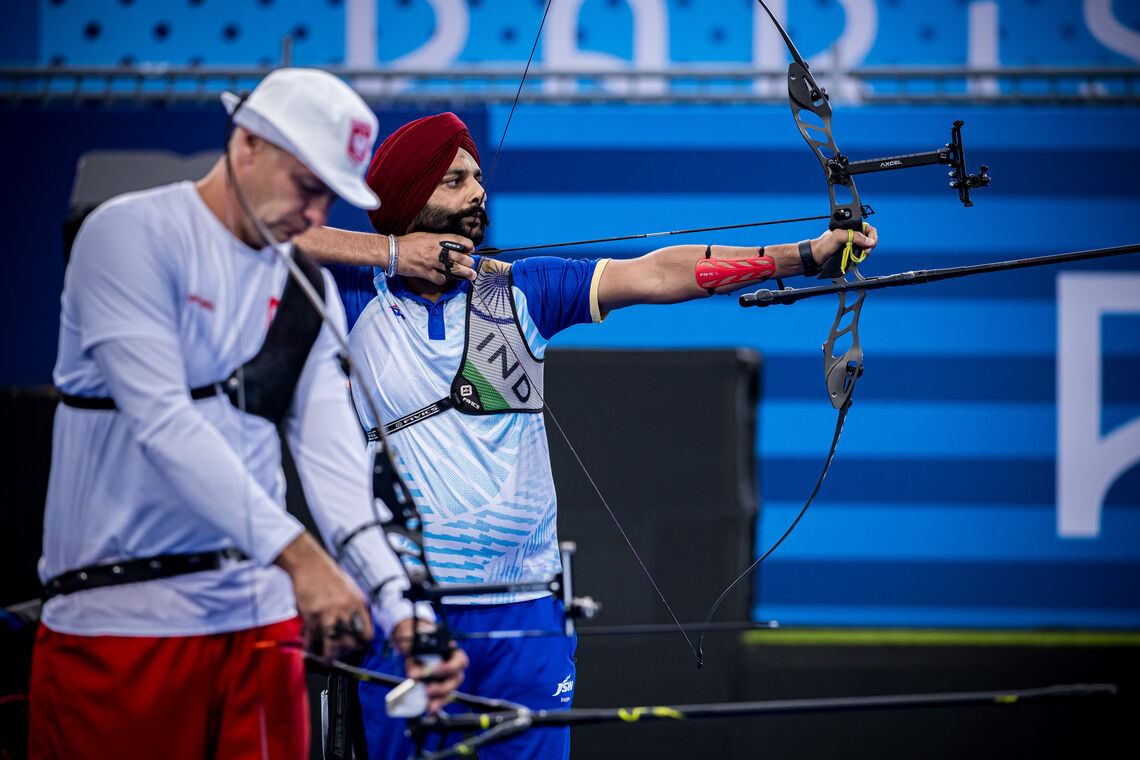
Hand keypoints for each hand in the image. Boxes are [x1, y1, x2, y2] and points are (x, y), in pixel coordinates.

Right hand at [274, 532, 373, 659]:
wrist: (309, 564)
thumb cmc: (329, 576)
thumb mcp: (350, 590)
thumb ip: (354, 609)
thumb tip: (355, 629)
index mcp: (357, 604)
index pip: (366, 632)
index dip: (361, 645)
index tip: (355, 648)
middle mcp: (345, 609)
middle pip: (349, 642)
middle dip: (344, 653)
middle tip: (338, 655)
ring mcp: (328, 612)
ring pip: (332, 644)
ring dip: (328, 656)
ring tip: (325, 659)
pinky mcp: (311, 613)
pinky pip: (311, 637)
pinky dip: (309, 646)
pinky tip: (309, 648)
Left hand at [391, 617, 468, 714]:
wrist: (415, 645)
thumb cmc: (420, 644)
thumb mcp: (418, 649)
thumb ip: (416, 661)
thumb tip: (413, 675)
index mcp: (453, 653)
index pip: (459, 661)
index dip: (447, 668)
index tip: (433, 670)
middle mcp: (455, 668)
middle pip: (456, 680)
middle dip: (442, 687)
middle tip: (428, 689)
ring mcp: (449, 680)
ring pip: (451, 692)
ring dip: (440, 700)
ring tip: (429, 706)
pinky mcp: (441, 690)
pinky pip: (443, 699)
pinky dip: (436, 706)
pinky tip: (429, 712)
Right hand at [395, 232, 476, 283]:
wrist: (392, 251)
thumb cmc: (407, 243)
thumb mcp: (424, 236)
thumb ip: (437, 240)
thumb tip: (449, 245)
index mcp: (436, 239)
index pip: (458, 240)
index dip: (468, 245)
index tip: (471, 250)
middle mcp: (436, 250)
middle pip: (459, 256)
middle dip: (469, 262)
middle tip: (472, 265)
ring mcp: (431, 261)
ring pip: (454, 268)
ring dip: (464, 273)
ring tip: (471, 276)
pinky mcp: (426, 272)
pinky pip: (440, 278)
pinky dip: (444, 279)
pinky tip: (444, 278)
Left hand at [811, 223, 877, 270]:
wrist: (815, 258)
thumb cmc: (822, 245)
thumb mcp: (839, 237)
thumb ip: (854, 236)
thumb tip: (869, 241)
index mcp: (850, 227)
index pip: (867, 228)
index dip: (871, 235)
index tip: (870, 244)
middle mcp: (852, 235)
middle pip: (869, 238)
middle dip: (870, 244)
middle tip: (866, 251)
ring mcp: (851, 244)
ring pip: (865, 247)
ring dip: (866, 251)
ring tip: (862, 255)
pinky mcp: (849, 253)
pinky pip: (860, 254)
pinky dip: (861, 257)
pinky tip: (858, 258)